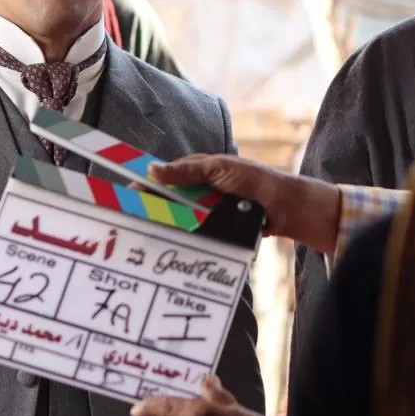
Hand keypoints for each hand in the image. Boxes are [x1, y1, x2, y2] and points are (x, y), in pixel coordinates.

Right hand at [149, 155, 340, 252]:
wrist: (284, 208)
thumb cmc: (254, 180)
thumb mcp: (218, 169)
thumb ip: (187, 171)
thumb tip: (153, 169)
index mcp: (197, 172)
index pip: (164, 179)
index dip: (147, 188)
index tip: (129, 196)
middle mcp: (200, 193)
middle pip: (169, 203)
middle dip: (155, 212)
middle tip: (138, 222)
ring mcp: (208, 212)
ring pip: (181, 221)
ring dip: (171, 228)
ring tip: (153, 237)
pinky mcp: (216, 230)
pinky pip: (197, 236)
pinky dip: (189, 239)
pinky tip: (177, 246)